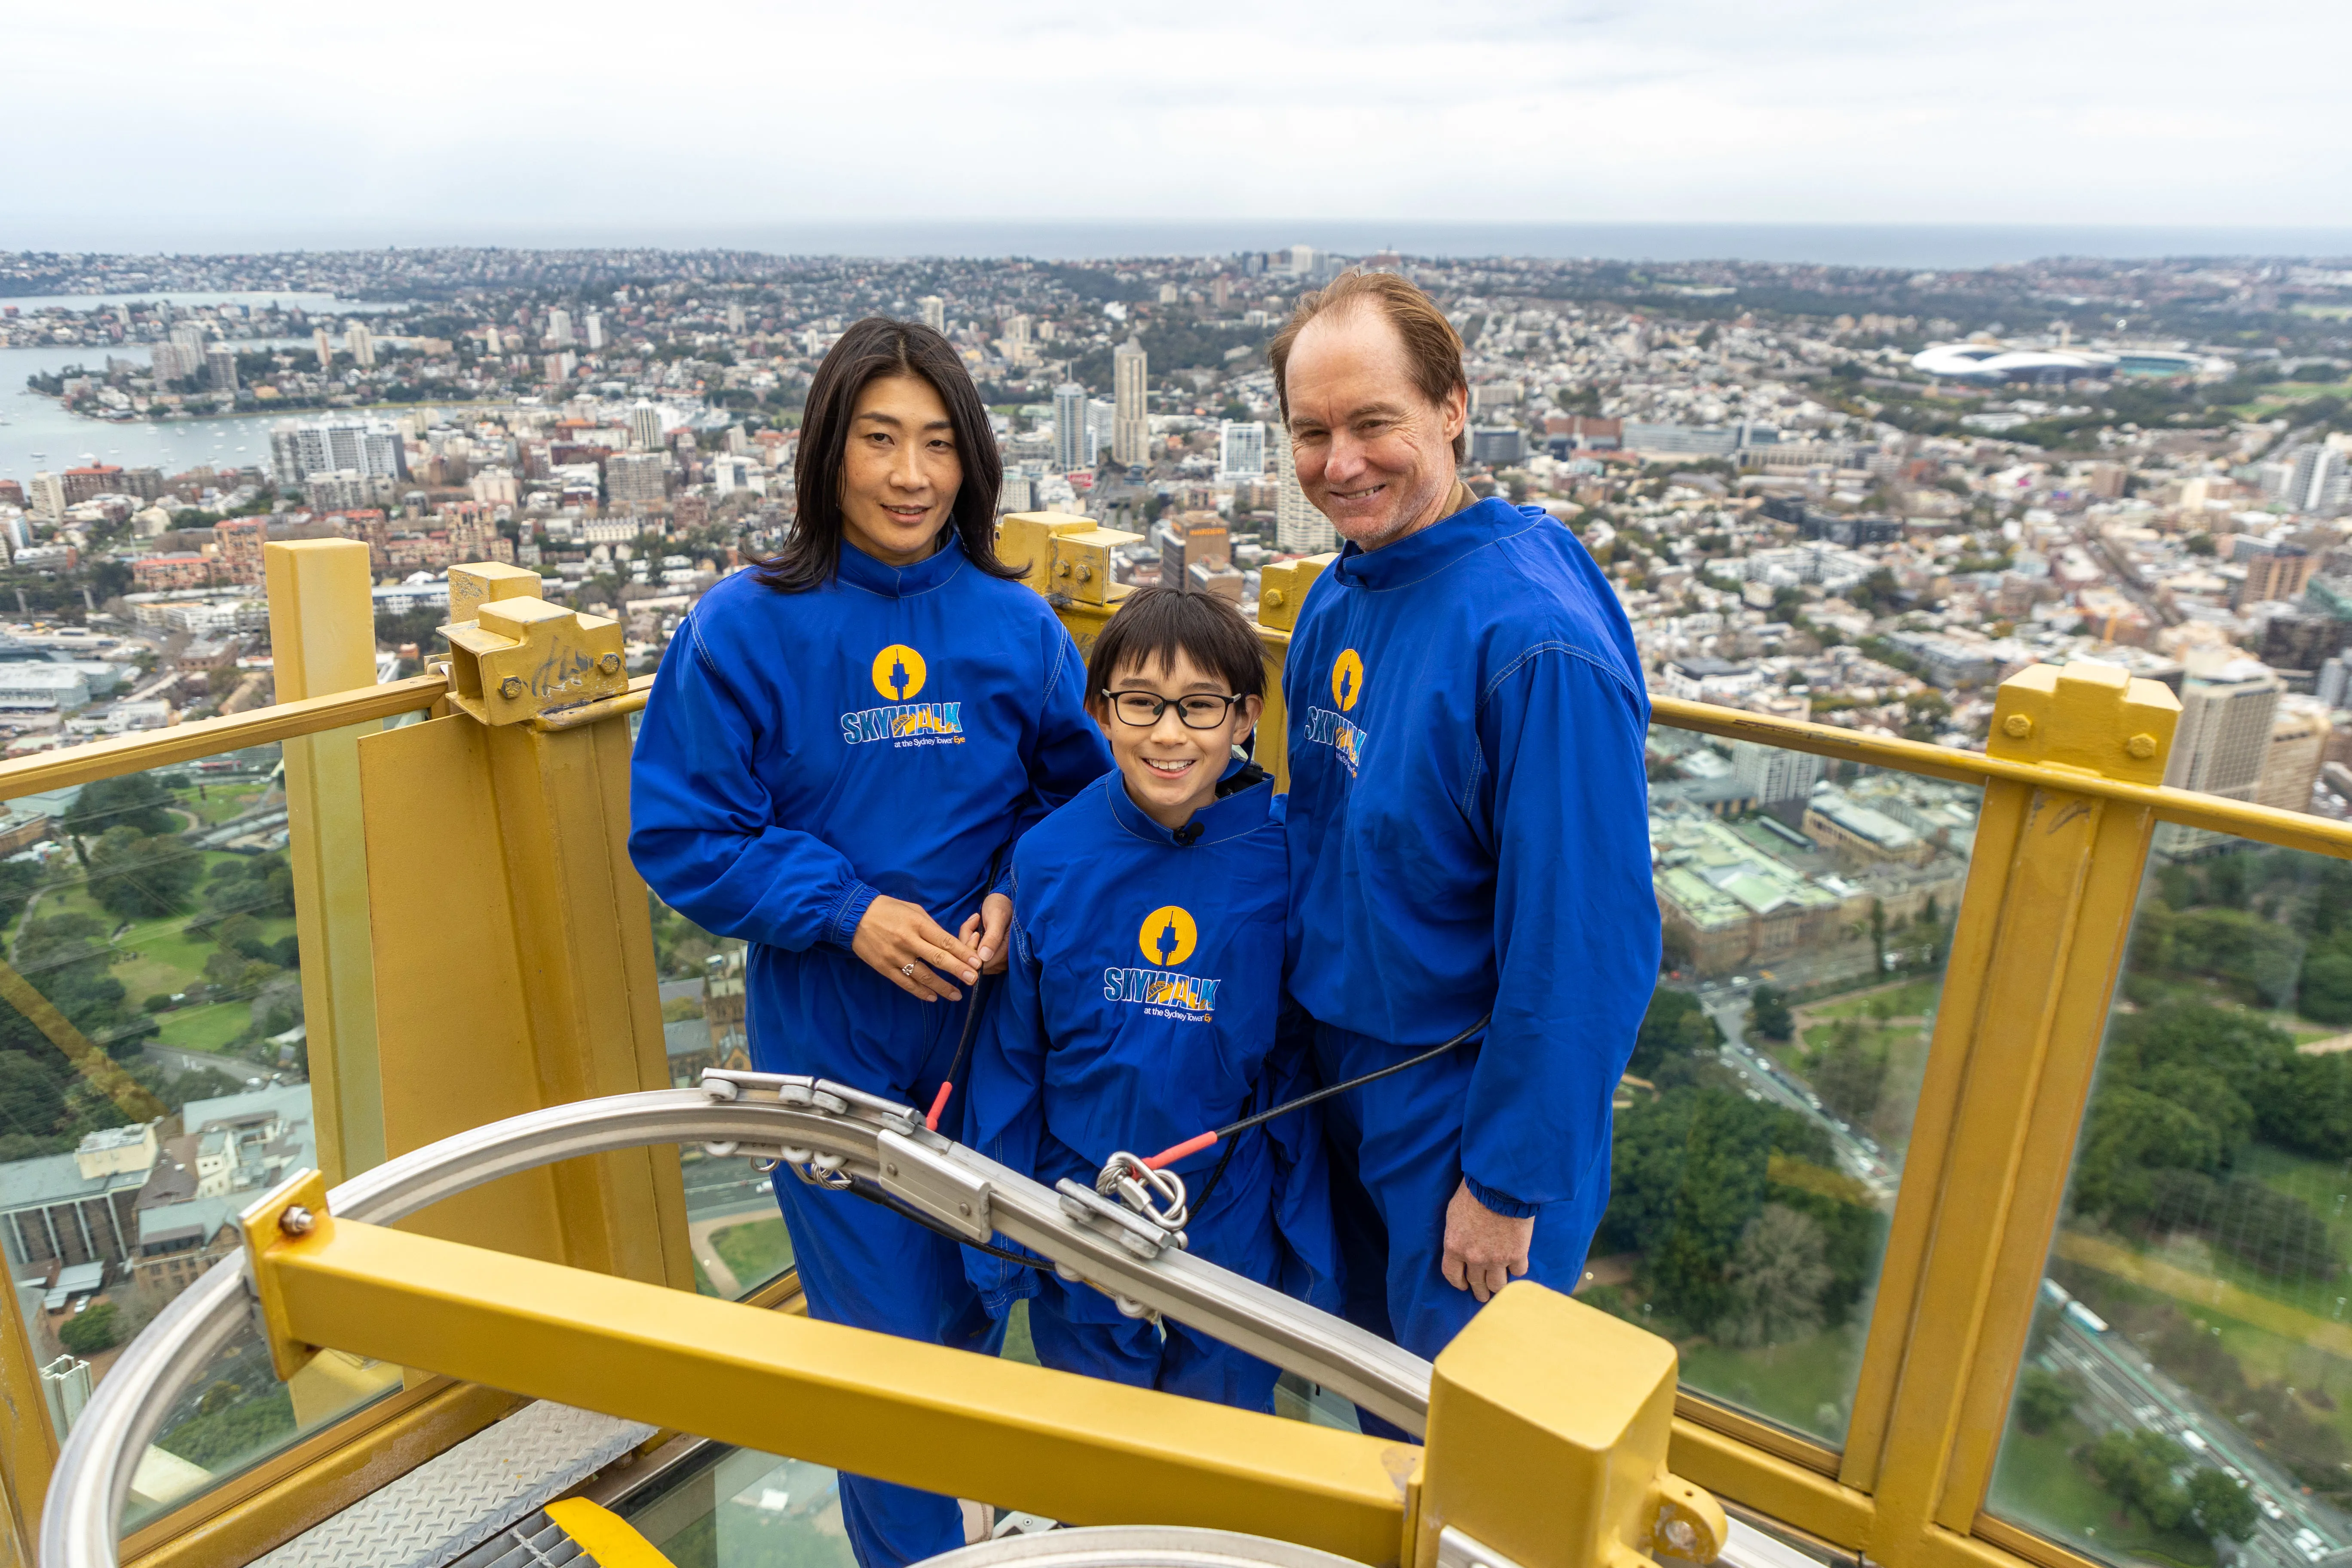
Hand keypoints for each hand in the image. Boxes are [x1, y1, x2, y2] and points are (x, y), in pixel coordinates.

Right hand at [853, 895, 980, 1002]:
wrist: (853, 915)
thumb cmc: (888, 909)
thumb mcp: (913, 910)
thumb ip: (931, 926)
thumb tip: (949, 943)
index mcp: (917, 924)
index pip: (945, 941)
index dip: (963, 954)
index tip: (976, 963)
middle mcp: (908, 940)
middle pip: (938, 959)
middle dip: (958, 971)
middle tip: (973, 980)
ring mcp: (895, 956)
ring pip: (923, 975)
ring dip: (942, 987)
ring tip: (956, 995)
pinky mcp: (884, 967)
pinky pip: (905, 983)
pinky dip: (920, 992)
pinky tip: (933, 997)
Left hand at [956, 893, 1013, 973]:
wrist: (1004, 902)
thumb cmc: (1001, 906)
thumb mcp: (996, 917)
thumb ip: (992, 937)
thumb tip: (984, 958)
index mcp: (1008, 951)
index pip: (983, 962)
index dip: (972, 948)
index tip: (975, 927)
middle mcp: (1003, 960)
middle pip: (976, 962)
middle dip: (968, 942)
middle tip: (974, 922)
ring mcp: (997, 961)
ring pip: (972, 960)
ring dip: (968, 941)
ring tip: (975, 923)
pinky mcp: (990, 959)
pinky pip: (973, 956)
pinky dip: (969, 943)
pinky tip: (975, 930)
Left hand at [1442, 1180, 1533, 1303]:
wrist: (1501, 1185)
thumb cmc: (1474, 1193)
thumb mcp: (1453, 1214)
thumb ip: (1456, 1235)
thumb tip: (1459, 1245)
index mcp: (1455, 1247)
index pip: (1452, 1275)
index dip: (1458, 1283)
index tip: (1463, 1285)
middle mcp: (1474, 1258)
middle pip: (1476, 1284)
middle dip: (1479, 1292)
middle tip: (1482, 1295)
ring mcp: (1497, 1259)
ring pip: (1497, 1286)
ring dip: (1497, 1288)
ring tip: (1499, 1289)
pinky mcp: (1517, 1255)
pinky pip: (1518, 1272)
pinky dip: (1517, 1269)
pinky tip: (1516, 1266)